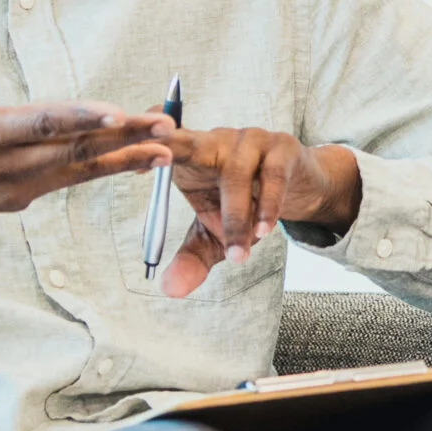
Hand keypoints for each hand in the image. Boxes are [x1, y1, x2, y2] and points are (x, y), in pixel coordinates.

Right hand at [0, 0, 173, 242]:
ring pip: (79, 170)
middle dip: (125, 137)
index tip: (120, 114)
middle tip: (168, 126)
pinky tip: (134, 163)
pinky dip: (103, 170)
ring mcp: (14, 186)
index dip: (81, 118)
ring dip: (124, 158)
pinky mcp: (17, 198)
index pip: (40, 124)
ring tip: (166, 149)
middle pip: (75, 149)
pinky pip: (69, 181)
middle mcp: (5, 166)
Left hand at [158, 127, 360, 296]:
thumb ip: (192, 258)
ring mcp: (249, 140)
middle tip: (161, 166)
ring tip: (239, 253)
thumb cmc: (250, 205)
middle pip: (188, 144)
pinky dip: (266, 208)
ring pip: (234, 174)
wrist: (302, 188)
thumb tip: (169, 290)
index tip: (128, 160)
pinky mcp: (281, 147)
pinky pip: (271, 178)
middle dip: (170, 150)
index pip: (163, 144)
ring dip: (235, 217)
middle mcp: (216, 141)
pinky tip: (263, 231)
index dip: (145, 145)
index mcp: (192, 156)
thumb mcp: (218, 235)